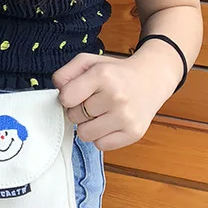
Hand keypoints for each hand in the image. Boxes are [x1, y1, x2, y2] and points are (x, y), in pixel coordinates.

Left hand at [52, 50, 179, 150]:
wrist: (151, 79)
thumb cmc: (115, 72)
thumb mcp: (89, 62)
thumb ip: (66, 72)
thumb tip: (57, 89)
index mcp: (103, 75)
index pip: (66, 98)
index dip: (67, 96)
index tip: (76, 93)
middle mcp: (116, 97)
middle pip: (74, 116)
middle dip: (78, 110)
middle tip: (92, 101)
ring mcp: (126, 117)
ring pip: (85, 135)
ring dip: (88, 125)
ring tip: (100, 113)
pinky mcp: (133, 133)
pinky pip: (101, 145)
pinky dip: (101, 136)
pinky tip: (109, 122)